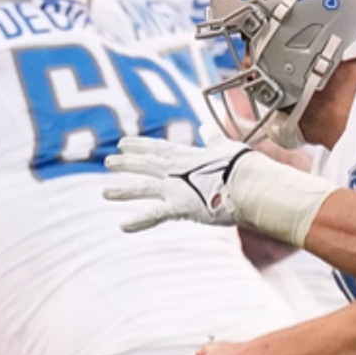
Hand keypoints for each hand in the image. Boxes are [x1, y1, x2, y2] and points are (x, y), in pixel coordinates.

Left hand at [104, 136, 253, 232]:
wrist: (250, 185)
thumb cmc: (244, 167)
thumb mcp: (226, 147)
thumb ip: (214, 139)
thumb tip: (207, 127)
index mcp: (187, 155)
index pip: (158, 147)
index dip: (140, 145)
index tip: (123, 143)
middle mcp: (176, 170)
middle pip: (145, 164)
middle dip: (125, 163)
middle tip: (108, 161)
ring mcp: (176, 188)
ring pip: (142, 187)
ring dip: (123, 191)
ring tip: (105, 193)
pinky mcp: (180, 207)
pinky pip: (155, 215)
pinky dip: (139, 221)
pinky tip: (123, 226)